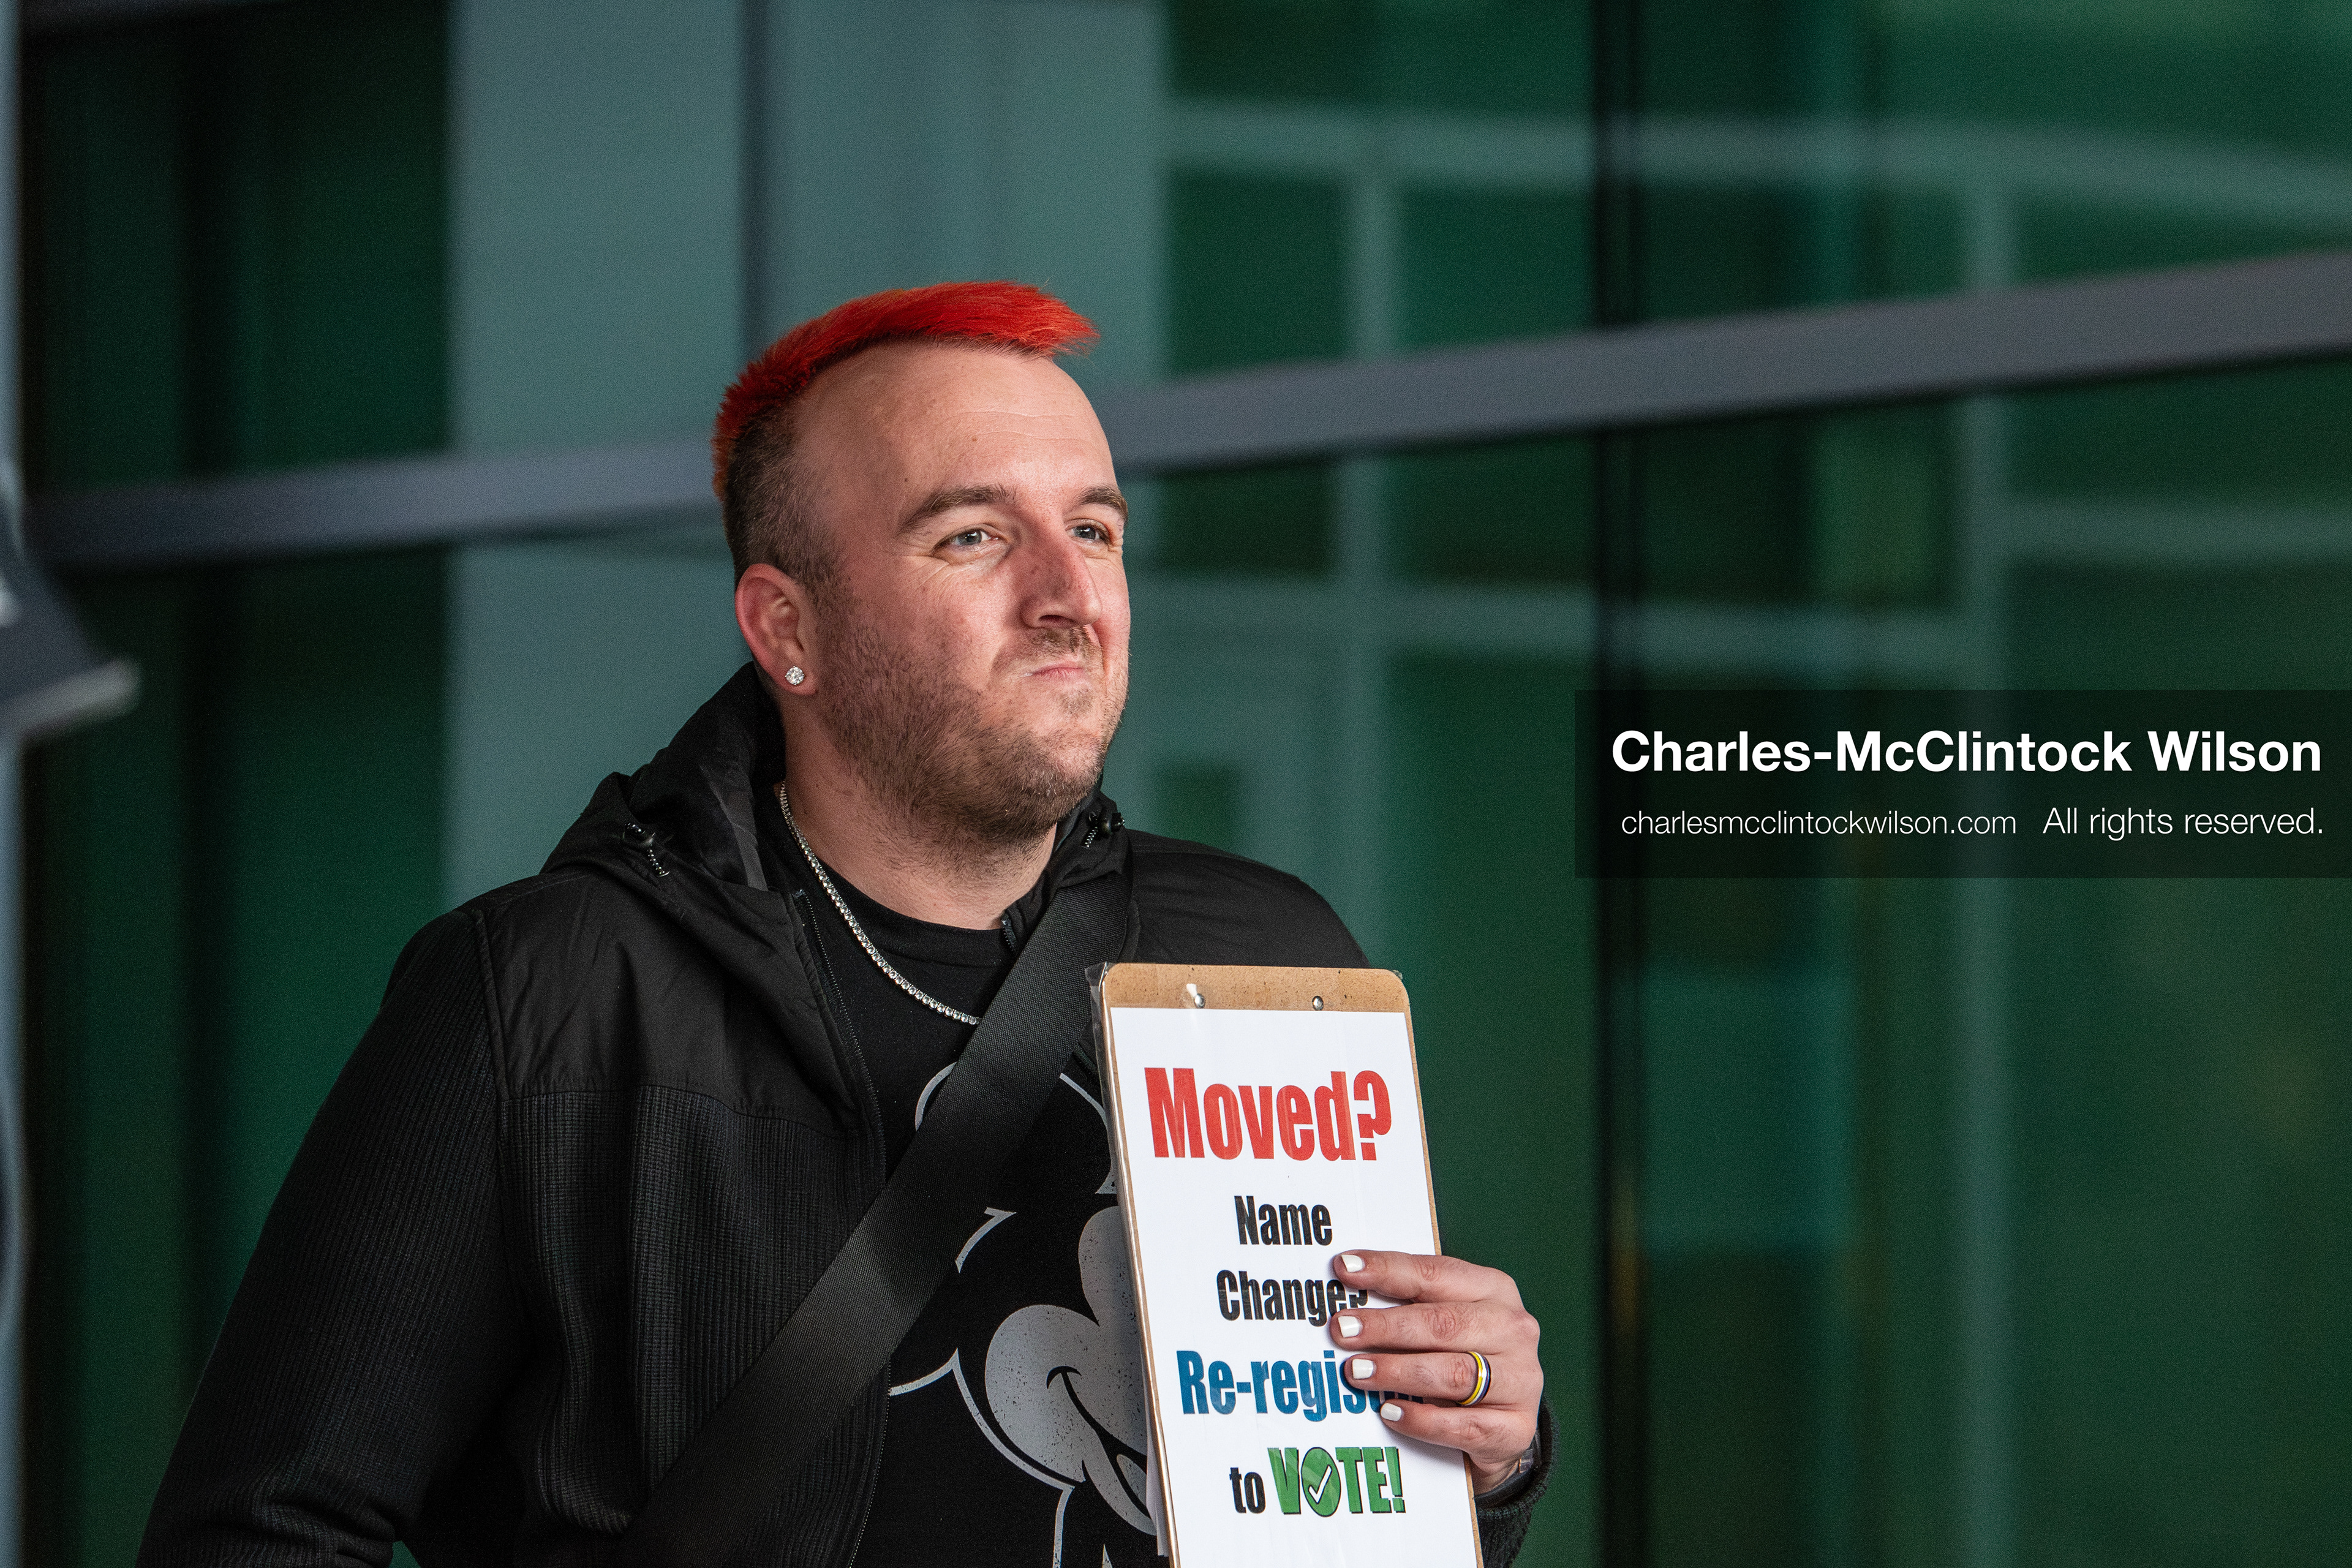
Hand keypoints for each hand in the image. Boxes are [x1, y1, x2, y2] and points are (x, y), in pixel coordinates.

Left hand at [1326, 1250, 1540, 1493]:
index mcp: (1494, 1290)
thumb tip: (1348, 1306)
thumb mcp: (1446, 1323)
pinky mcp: (1516, 1427)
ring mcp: (1520, 1380)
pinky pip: (1463, 1425)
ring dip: (1398, 1371)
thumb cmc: (1465, 1357)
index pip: (1436, 1274)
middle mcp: (1512, 1330)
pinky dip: (1422, 1420)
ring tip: (1356, 1372)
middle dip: (1387, 1326)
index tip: (1346, 1269)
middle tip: (1342, 1331)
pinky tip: (1389, 1413)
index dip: (1389, 1270)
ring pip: (1454, 1373)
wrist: (1505, 1421)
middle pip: (1444, 1324)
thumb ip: (1409, 1308)